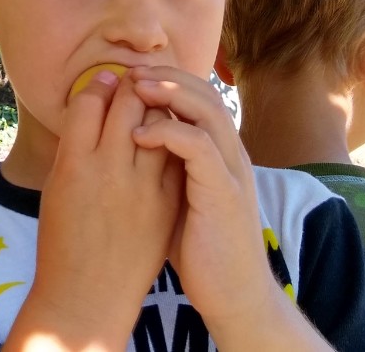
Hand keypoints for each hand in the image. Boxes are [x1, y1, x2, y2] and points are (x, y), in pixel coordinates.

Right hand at [6, 70, 182, 349]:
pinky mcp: (166, 202)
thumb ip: (76, 144)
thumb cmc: (63, 238)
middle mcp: (108, 169)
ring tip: (151, 105)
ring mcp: (142, 186)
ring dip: (155, 107)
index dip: (97, 84)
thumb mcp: (58, 185)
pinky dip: (172, 139)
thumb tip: (92, 104)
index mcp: (73, 163)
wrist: (88, 295)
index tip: (103, 81)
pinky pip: (175, 154)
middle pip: (127, 103)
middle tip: (132, 83)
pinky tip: (166, 138)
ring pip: (158, 123)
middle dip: (130, 86)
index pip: (89, 101)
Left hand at [130, 66, 301, 342]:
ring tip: (136, 88)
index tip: (132, 76)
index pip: (200, 96)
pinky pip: (199, 146)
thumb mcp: (181, 195)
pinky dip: (170, 133)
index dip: (168, 80)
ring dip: (169, 93)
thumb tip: (132, 140)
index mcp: (220, 152)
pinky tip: (140, 135)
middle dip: (167, 77)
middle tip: (131, 72)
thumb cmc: (201, 247)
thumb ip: (168, 166)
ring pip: (206, 111)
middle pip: (205, 93)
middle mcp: (230, 154)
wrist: (233, 294)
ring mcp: (230, 171)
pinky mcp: (223, 193)